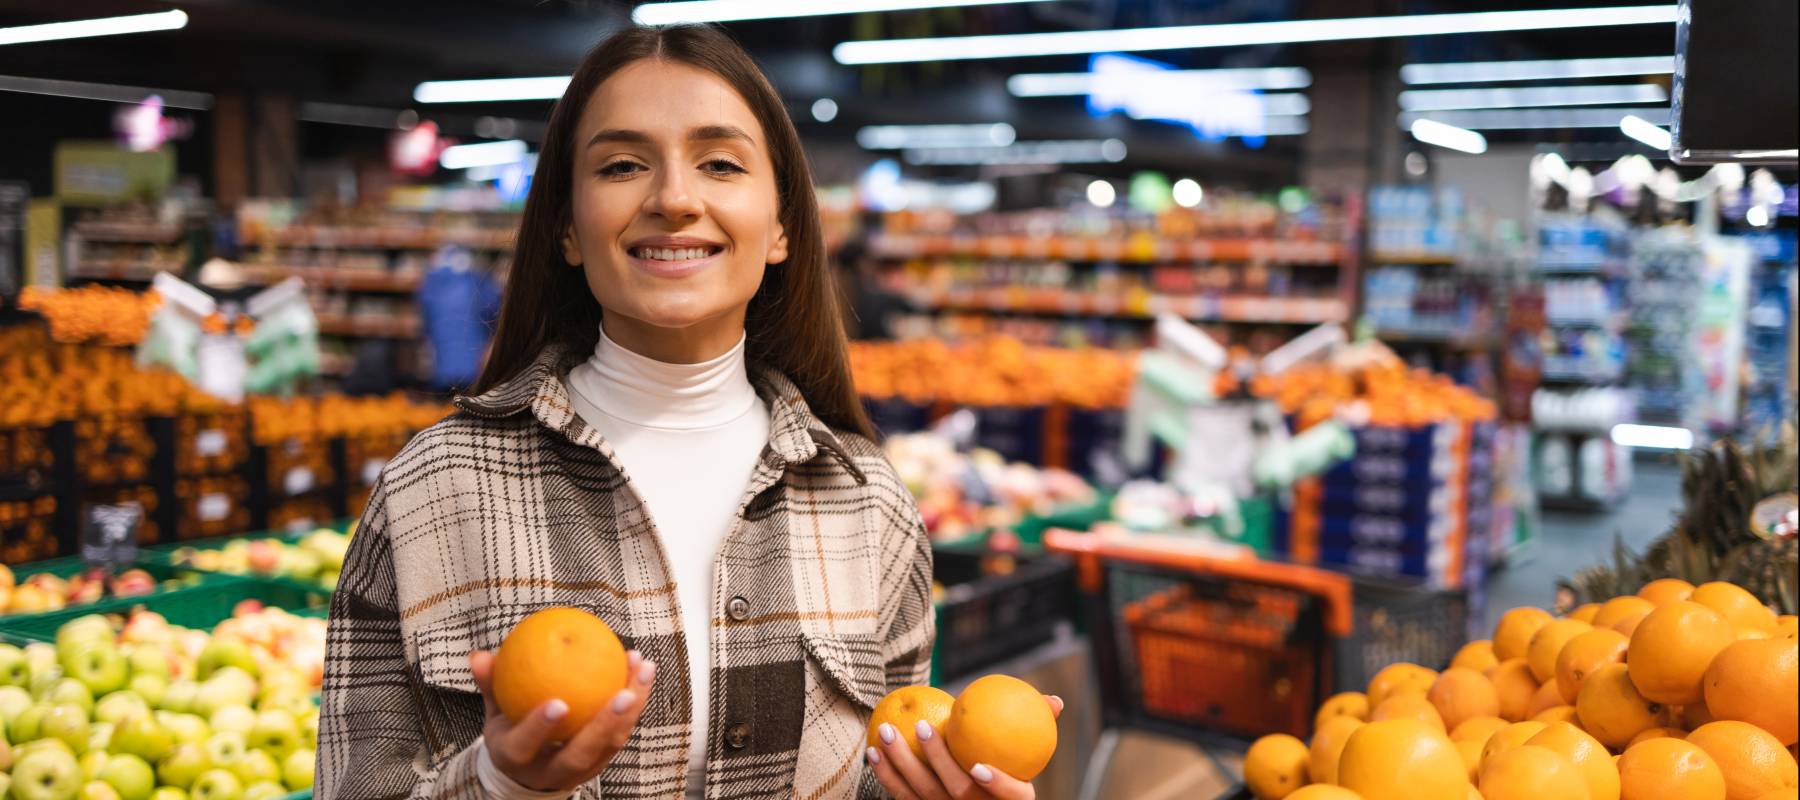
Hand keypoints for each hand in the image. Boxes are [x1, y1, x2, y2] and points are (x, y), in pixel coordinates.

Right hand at [468, 648, 656, 791]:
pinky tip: (641, 668)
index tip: (558, 702)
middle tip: (622, 692)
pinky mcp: (601, 762)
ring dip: (632, 708)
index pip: (525, 746)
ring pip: (610, 745)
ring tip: (642, 669)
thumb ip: (490, 684)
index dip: (540, 728)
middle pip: (580, 756)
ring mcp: (579, 771)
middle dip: (604, 726)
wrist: (527, 768)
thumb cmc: (510, 728)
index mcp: (515, 758)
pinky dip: (636, 701)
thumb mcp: (494, 710)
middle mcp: (548, 771)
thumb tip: (478, 655)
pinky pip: (622, 731)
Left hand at [866, 695, 1063, 799]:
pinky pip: (902, 798)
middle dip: (937, 760)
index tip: (979, 766)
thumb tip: (1055, 701)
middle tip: (923, 726)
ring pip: (922, 796)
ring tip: (886, 734)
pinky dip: (885, 777)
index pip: (1012, 796)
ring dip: (900, 765)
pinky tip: (872, 753)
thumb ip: (1037, 728)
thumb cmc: (1006, 773)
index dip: (997, 785)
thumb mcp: (1025, 758)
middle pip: (956, 793)